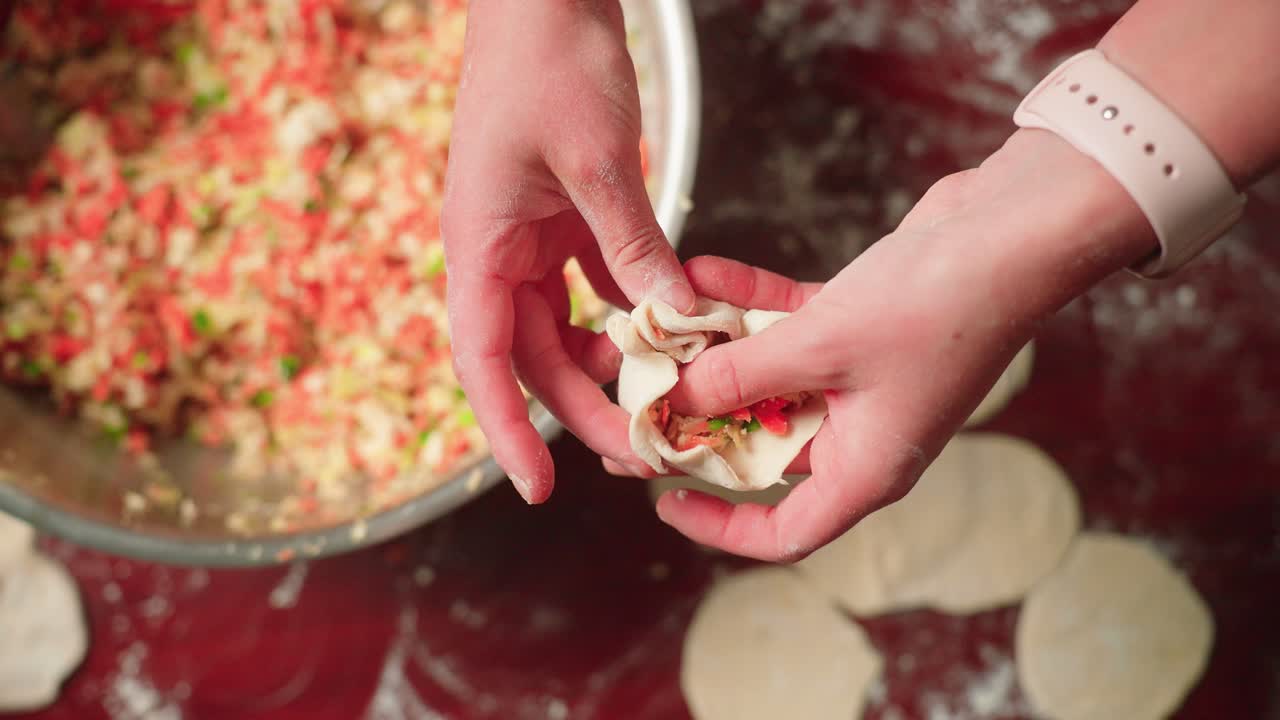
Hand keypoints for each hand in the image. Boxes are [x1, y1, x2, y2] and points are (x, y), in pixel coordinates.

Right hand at [441, 1, 694, 502]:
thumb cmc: (551, 60)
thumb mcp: (600, 164)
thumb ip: (632, 248)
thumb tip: (672, 325)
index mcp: (479, 245)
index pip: (484, 360)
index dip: (506, 430)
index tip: (536, 487)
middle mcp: (496, 251)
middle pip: (536, 356)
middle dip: (587, 407)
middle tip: (646, 447)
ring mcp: (528, 236)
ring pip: (567, 326)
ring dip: (613, 361)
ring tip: (664, 394)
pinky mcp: (563, 217)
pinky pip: (594, 283)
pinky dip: (630, 309)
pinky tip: (670, 328)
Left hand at [642, 129, 1154, 561]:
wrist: (1012, 231)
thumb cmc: (937, 307)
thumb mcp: (822, 348)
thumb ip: (742, 376)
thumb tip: (675, 401)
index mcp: (866, 468)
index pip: (784, 531)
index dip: (720, 524)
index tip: (666, 498)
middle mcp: (862, 432)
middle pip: (760, 446)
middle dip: (699, 419)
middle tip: (638, 395)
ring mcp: (860, 378)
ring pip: (767, 378)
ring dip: (715, 351)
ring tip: (655, 325)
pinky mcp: (859, 327)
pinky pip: (786, 327)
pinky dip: (746, 305)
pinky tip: (699, 271)